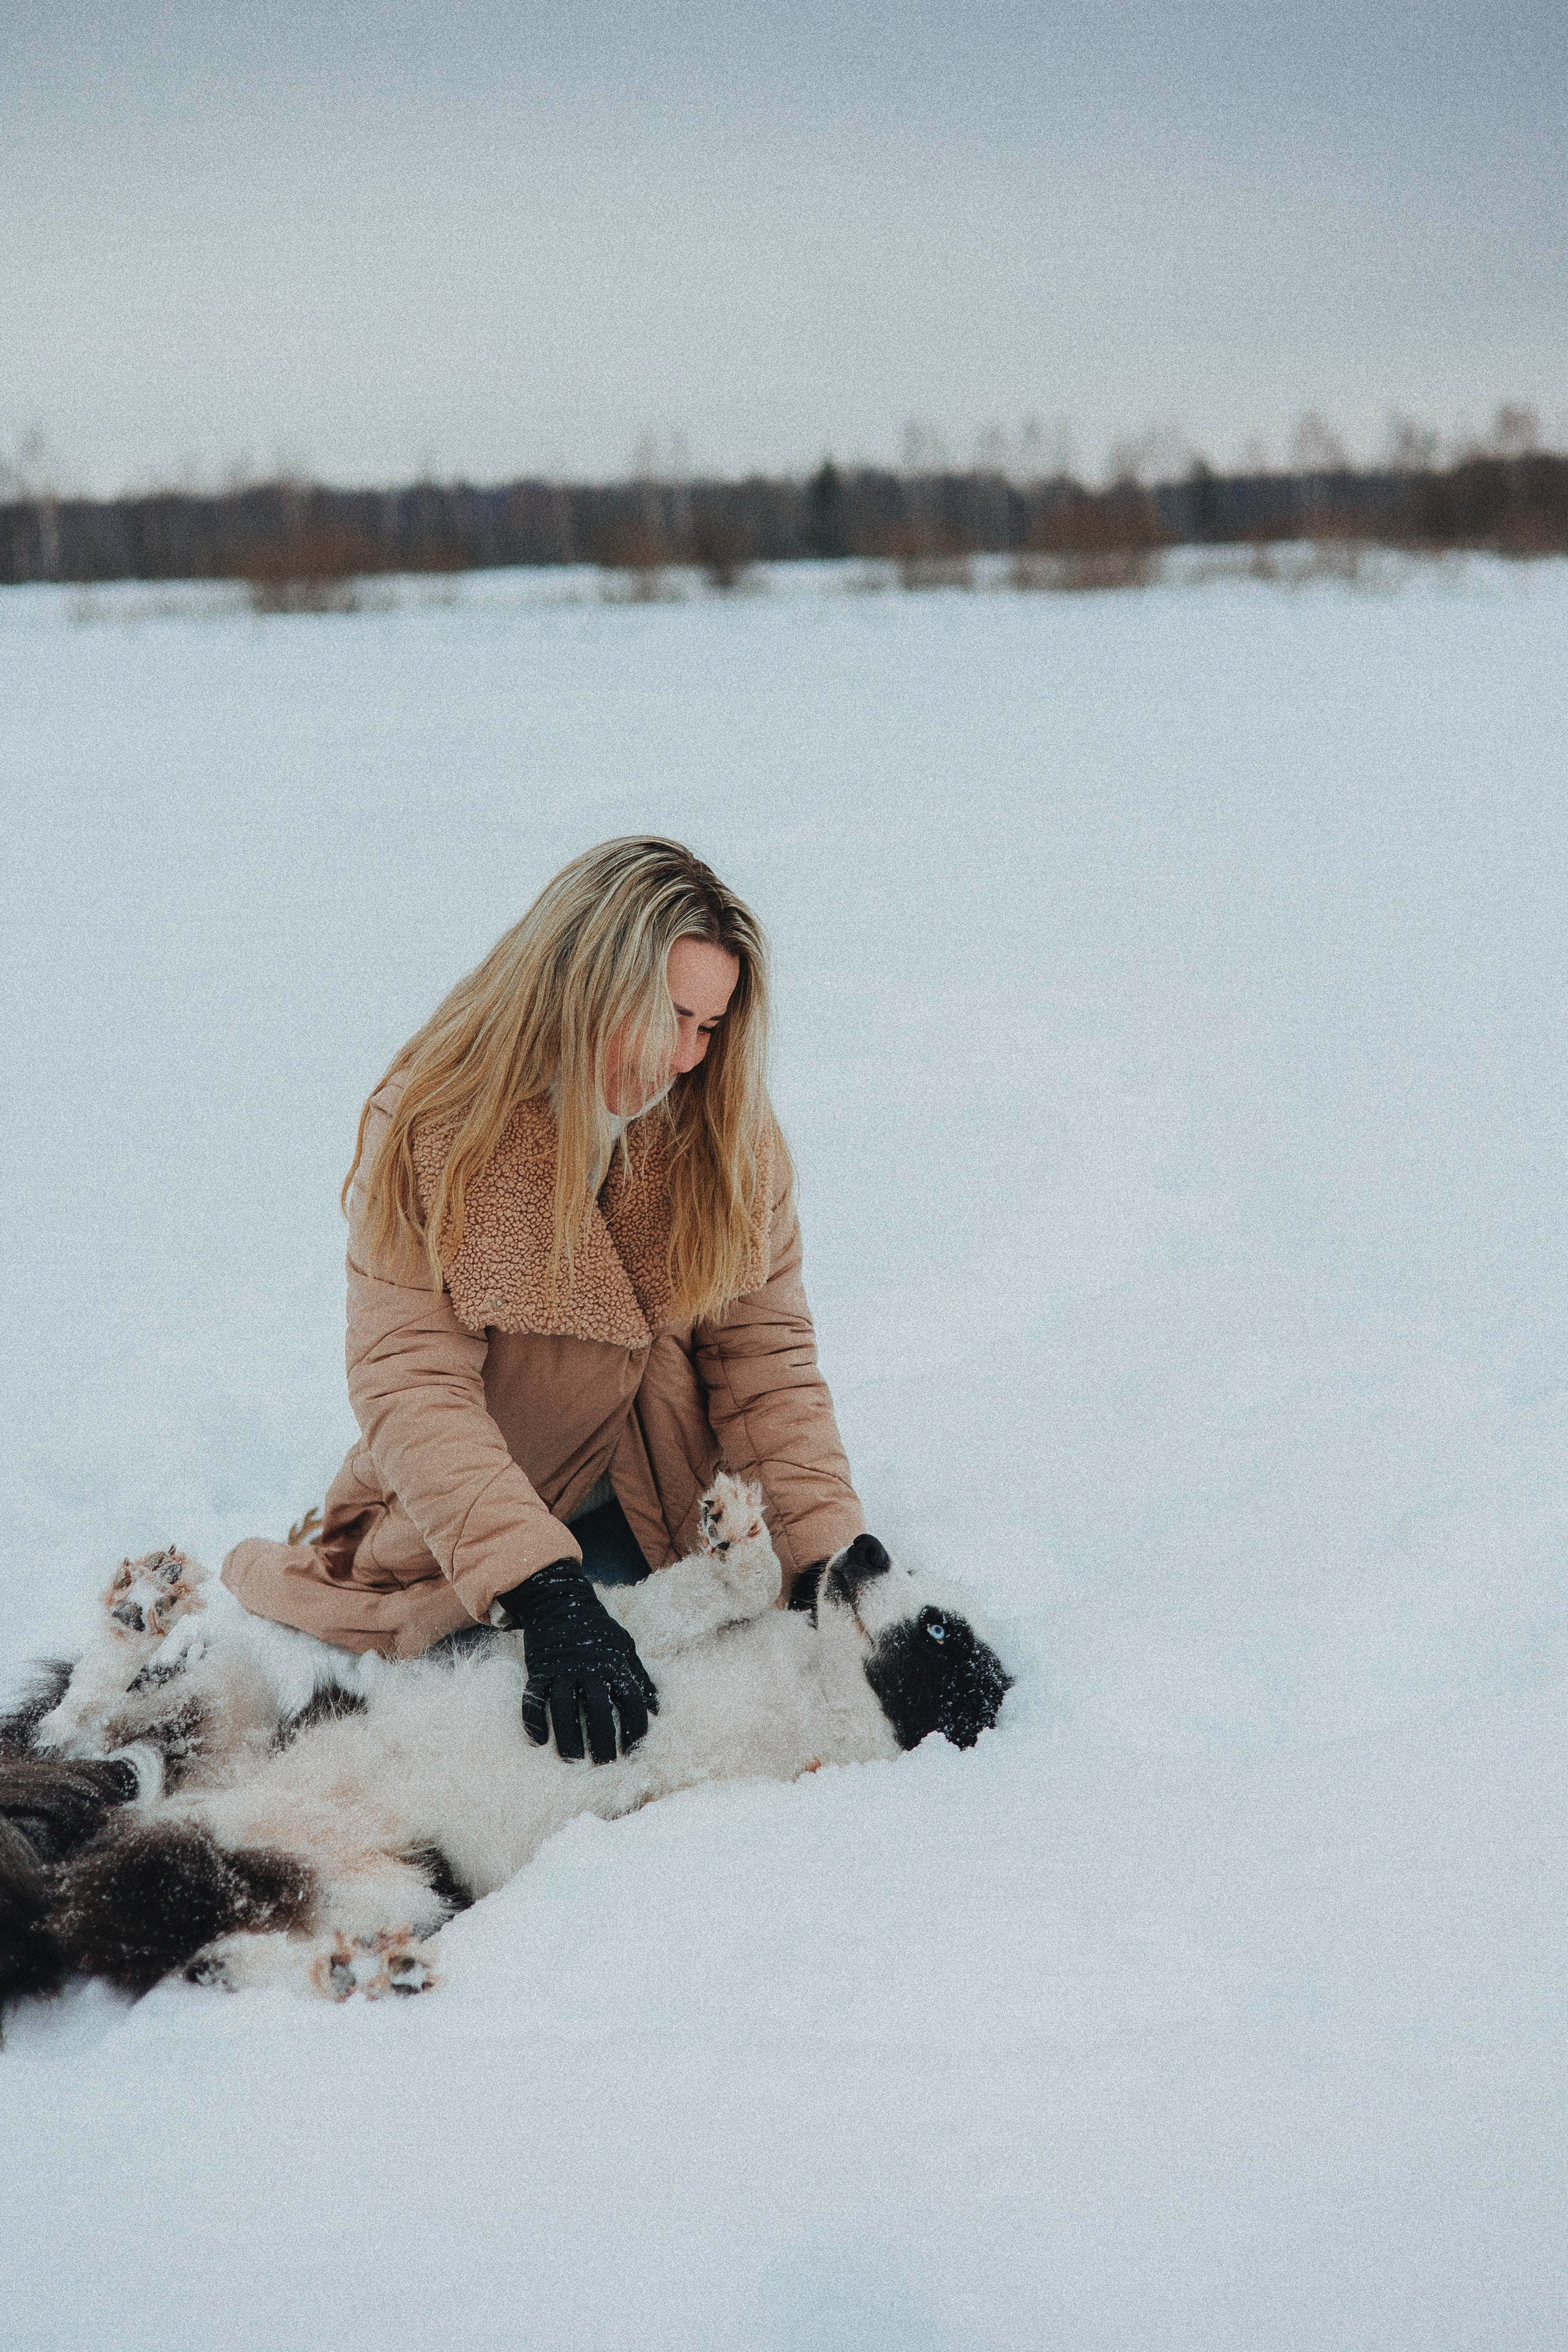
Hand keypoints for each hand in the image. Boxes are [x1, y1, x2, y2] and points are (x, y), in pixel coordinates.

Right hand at [496, 1561, 658, 1763]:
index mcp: (614, 1663)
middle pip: (598, 1709)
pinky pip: (534, 1698)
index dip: (635, 1726)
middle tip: (605, 1764)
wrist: (558, 1602)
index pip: (631, 1700)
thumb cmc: (597, 1628)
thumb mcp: (625, 1646)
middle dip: (603, 1739)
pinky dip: (534, 1720)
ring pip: (564, 1708)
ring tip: (573, 1760)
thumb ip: (641, 1676)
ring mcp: (562, 1669)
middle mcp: (589, 1668)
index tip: (635, 1748)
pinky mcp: (539, 1669)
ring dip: (568, 1736)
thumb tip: (657, 1709)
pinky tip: (539, 1740)